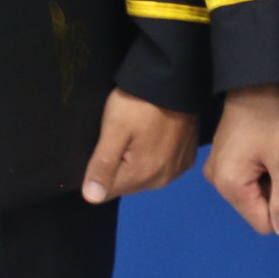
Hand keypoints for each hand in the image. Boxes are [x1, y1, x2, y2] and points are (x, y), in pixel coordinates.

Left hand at [81, 87, 197, 202]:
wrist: (175, 79)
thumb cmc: (140, 102)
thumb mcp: (114, 128)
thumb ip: (102, 165)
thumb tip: (91, 198)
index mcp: (142, 175)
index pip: (107, 190)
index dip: (102, 168)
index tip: (112, 143)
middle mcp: (162, 179)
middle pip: (127, 184)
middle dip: (120, 165)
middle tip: (126, 134)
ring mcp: (178, 169)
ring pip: (144, 176)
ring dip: (138, 160)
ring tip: (141, 132)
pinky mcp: (187, 158)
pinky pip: (161, 166)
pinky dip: (155, 155)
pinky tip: (156, 135)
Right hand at [206, 84, 278, 236]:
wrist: (256, 80)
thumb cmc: (272, 118)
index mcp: (229, 186)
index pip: (261, 222)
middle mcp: (216, 182)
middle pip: (255, 207)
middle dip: (273, 191)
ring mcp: (216, 168)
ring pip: (251, 192)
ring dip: (267, 179)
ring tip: (273, 152)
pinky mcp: (222, 156)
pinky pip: (244, 177)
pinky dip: (259, 169)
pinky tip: (265, 148)